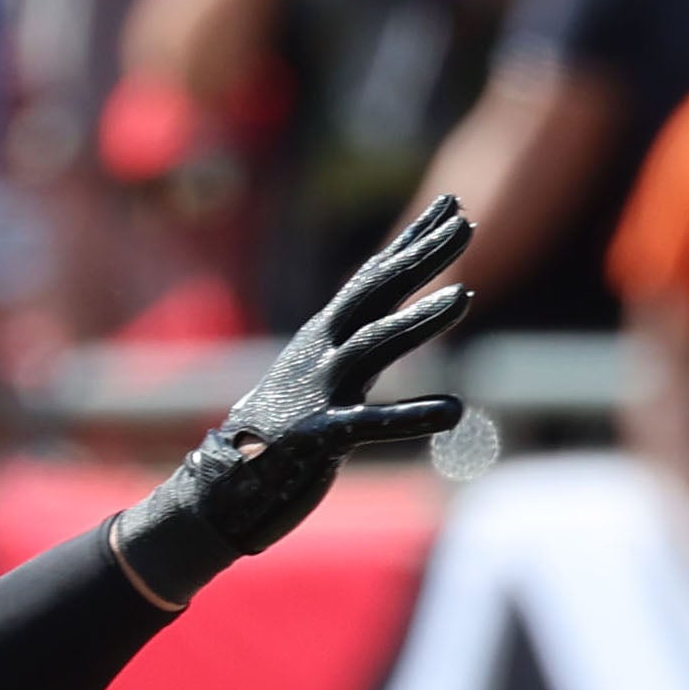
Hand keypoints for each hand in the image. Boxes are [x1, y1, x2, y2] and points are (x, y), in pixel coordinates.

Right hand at [109, 194, 473, 600]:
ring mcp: (320, 390)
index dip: (412, 240)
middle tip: (465, 222)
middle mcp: (323, 351)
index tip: (450, 206)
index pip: (375, 276)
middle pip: (378, 292)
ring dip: (421, 319)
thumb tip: (389, 321)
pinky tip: (454, 410)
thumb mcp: (317, 375)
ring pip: (376, 343)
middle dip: (422, 256)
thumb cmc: (277, 429)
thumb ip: (354, 347)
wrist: (223, 483)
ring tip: (465, 295)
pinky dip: (414, 417)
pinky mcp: (319, 436)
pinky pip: (373, 424)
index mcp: (325, 335)